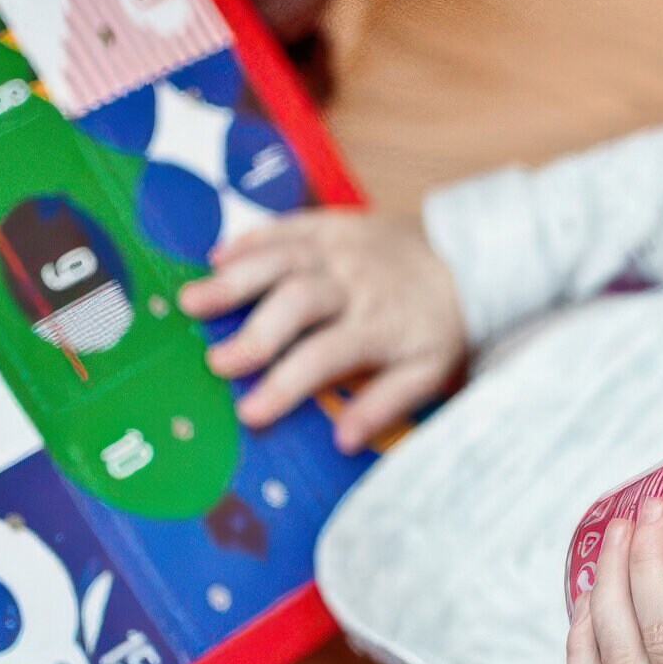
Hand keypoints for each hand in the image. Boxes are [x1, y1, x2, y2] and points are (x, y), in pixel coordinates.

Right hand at [179, 209, 466, 452]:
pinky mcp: (332, 223)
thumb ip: (385, 405)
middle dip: (254, 333)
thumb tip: (343, 440)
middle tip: (215, 362)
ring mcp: (340, 247)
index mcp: (379, 324)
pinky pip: (286, 226)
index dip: (285, 386)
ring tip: (192, 301)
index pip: (323, 357)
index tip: (250, 414)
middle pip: (295, 304)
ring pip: (280, 259)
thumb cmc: (442, 322)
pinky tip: (216, 257)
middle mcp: (355, 282)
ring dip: (234, 280)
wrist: (470, 256)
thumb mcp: (429, 371)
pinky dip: (250, 240)